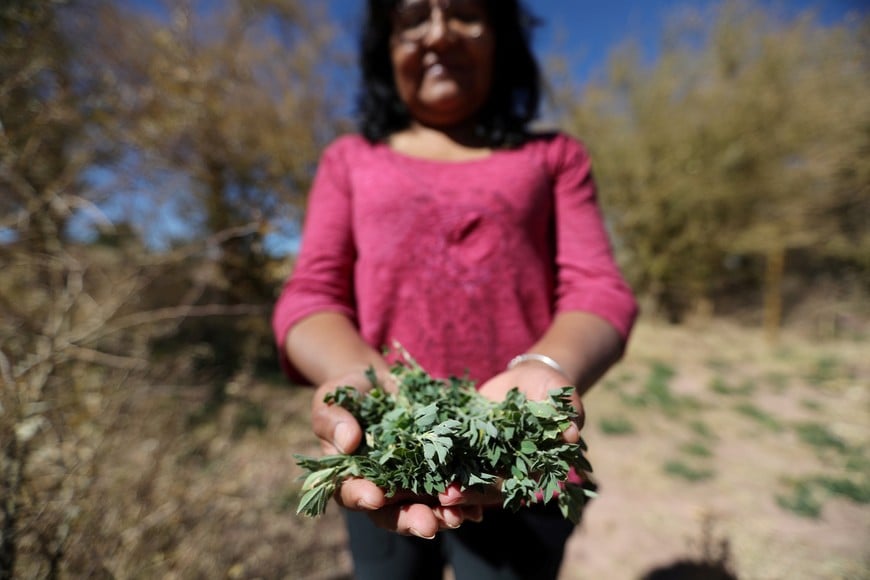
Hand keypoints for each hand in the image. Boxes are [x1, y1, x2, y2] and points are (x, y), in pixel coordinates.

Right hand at [310, 370, 479, 537]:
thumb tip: (348, 442)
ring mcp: (410, 483)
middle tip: (427, 524)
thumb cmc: (349, 394)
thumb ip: (333, 421)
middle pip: (392, 513)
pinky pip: (450, 492)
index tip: (375, 497)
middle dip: (410, 520)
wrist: (382, 385)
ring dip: (441, 517)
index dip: (362, 497)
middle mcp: (380, 488)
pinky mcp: (436, 472)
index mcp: (350, 476)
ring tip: (457, 518)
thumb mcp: (333, 401)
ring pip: (424, 508)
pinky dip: (463, 503)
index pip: (352, 493)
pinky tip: (476, 508)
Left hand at [435, 363, 584, 508]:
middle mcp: (507, 469)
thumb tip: (571, 434)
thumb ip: (564, 414)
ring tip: (421, 489)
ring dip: (443, 483)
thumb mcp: (560, 395)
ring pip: (462, 476)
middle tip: (442, 497)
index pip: (509, 484)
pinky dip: (431, 460)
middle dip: (462, 493)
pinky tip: (412, 461)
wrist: (529, 378)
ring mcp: (486, 458)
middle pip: (482, 487)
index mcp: (532, 466)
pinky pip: (448, 454)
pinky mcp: (468, 444)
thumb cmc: (550, 386)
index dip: (488, 490)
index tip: (463, 494)